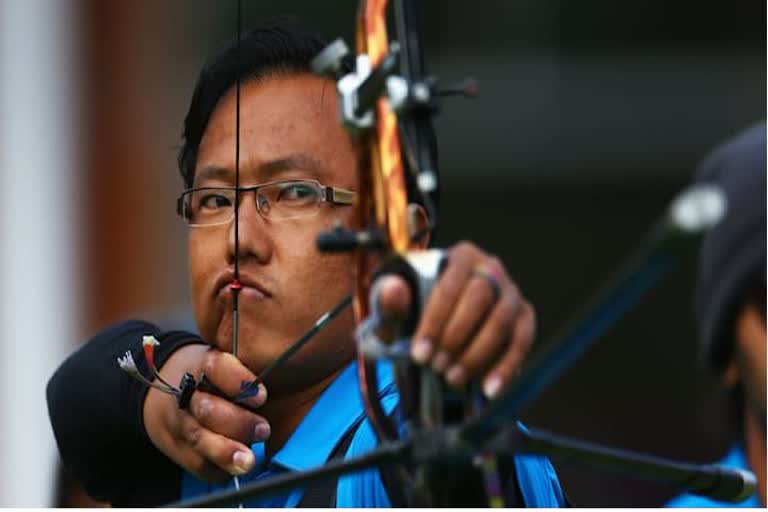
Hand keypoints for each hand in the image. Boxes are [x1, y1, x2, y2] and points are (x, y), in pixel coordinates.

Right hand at [143, 344, 268, 481]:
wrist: (164, 390)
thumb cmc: (211, 375)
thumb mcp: (224, 359)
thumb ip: (247, 367)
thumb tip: (282, 370)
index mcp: (203, 363)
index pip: (217, 367)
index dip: (239, 382)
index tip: (262, 396)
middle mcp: (187, 393)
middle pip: (208, 409)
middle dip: (238, 423)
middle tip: (263, 430)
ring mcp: (179, 422)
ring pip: (199, 438)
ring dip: (225, 452)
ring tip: (247, 460)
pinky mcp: (176, 447)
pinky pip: (196, 463)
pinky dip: (217, 468)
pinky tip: (233, 468)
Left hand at [377, 241, 534, 398]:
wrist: (433, 328)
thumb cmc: (412, 312)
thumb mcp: (394, 309)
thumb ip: (389, 300)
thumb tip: (394, 290)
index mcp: (460, 257)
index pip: (450, 284)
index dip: (434, 321)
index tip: (419, 354)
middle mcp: (491, 268)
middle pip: (480, 298)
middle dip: (456, 337)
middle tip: (436, 366)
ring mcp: (511, 293)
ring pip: (502, 321)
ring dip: (477, 354)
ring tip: (453, 378)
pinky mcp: (524, 318)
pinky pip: (522, 341)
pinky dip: (507, 367)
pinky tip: (489, 390)